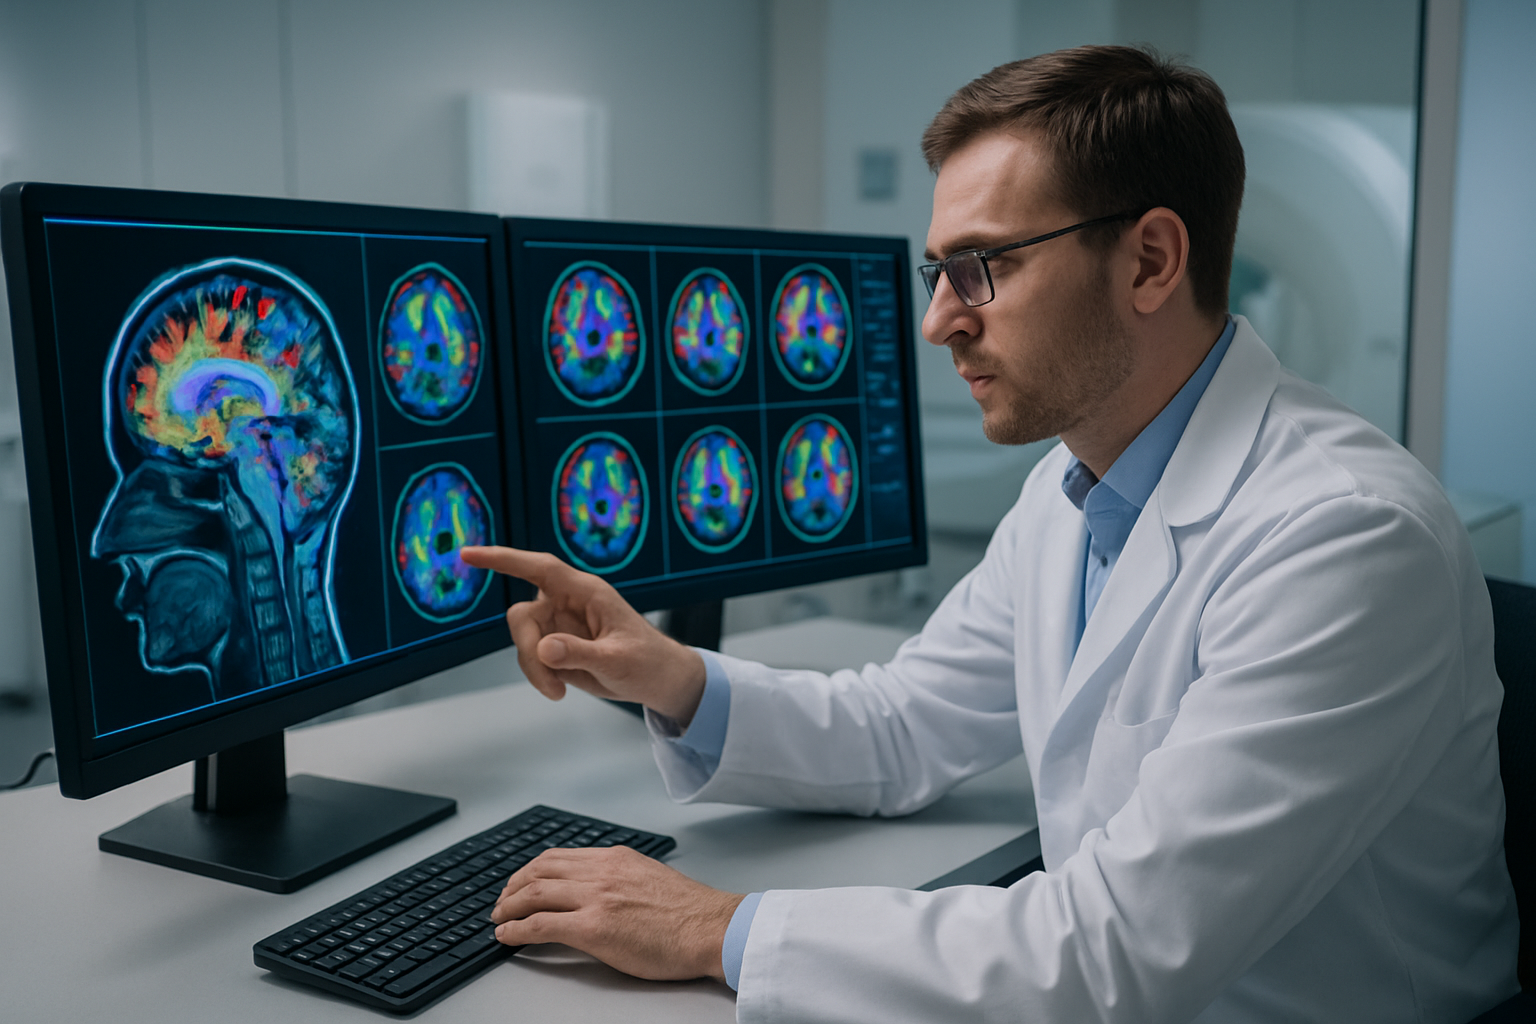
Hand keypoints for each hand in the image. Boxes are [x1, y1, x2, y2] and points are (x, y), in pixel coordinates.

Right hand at [459, 546, 707, 724]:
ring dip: (534, 670)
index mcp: (586, 592)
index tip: (469, 554)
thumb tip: (544, 648)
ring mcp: (559, 624)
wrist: (659, 681)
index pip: (540, 568)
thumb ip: (580, 653)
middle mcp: (567, 603)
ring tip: (558, 691)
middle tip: (550, 684)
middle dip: (527, 650)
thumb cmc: (648, 662)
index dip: (504, 559)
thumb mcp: (617, 660)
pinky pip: (530, 657)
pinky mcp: (556, 646)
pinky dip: (538, 676)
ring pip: (523, 639)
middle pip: (523, 616)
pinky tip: (560, 689)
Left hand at [490, 846, 744, 982]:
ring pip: (534, 894)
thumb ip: (621, 879)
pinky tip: (507, 936)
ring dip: (509, 906)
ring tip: (498, 918)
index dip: (532, 870)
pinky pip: (540, 925)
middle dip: (513, 886)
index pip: (560, 857)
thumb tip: (601, 892)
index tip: (521, 882)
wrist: (712, 928)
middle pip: (539, 870)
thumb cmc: (691, 913)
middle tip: (502, 901)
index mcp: (616, 858)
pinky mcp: (594, 928)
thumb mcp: (651, 877)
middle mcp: (602, 871)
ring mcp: (596, 898)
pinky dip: (516, 930)